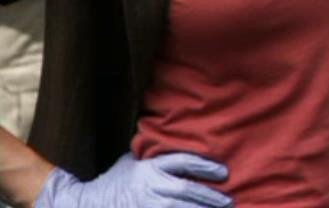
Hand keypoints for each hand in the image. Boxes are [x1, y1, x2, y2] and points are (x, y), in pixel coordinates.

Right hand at [35, 152, 231, 207]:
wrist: (85, 205)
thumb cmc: (112, 183)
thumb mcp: (130, 163)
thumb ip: (151, 156)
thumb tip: (169, 141)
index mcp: (149, 169)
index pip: (183, 162)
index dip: (205, 166)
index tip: (224, 173)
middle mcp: (149, 187)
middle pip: (186, 190)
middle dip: (210, 197)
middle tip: (229, 201)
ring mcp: (146, 205)